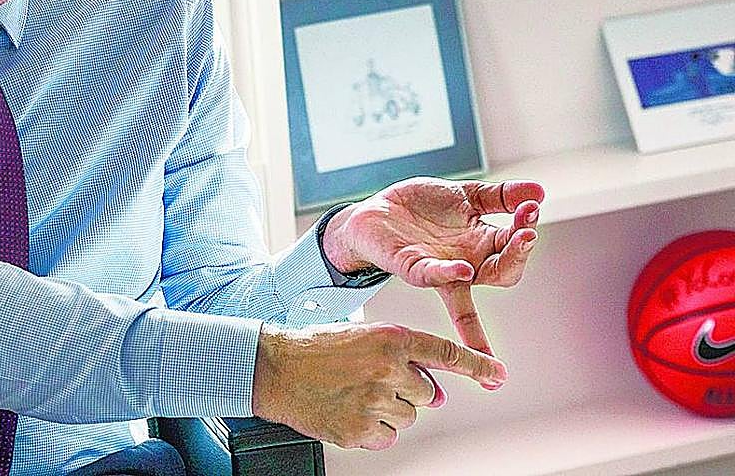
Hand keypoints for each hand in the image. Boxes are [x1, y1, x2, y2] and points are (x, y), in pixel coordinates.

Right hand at [251, 321, 505, 449]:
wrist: (276, 368)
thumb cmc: (316, 348)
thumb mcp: (362, 335)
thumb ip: (402, 357)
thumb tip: (435, 394)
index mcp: (390, 338)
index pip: (445, 353)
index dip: (476, 365)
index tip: (497, 375)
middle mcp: (387, 369)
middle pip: (426, 394)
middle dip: (407, 390)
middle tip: (373, 381)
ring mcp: (374, 402)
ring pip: (408, 417)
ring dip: (390, 410)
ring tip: (357, 394)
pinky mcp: (360, 430)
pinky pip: (387, 437)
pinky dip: (374, 429)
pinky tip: (351, 411)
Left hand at [324, 177, 543, 352]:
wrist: (376, 212)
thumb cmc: (422, 208)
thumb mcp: (465, 195)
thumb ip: (500, 196)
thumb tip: (540, 191)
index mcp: (480, 244)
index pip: (513, 247)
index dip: (526, 230)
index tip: (531, 208)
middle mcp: (464, 262)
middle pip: (503, 271)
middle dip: (520, 253)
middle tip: (528, 231)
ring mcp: (438, 268)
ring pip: (471, 282)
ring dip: (498, 267)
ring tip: (516, 244)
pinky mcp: (411, 267)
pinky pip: (432, 276)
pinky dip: (448, 274)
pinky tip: (463, 270)